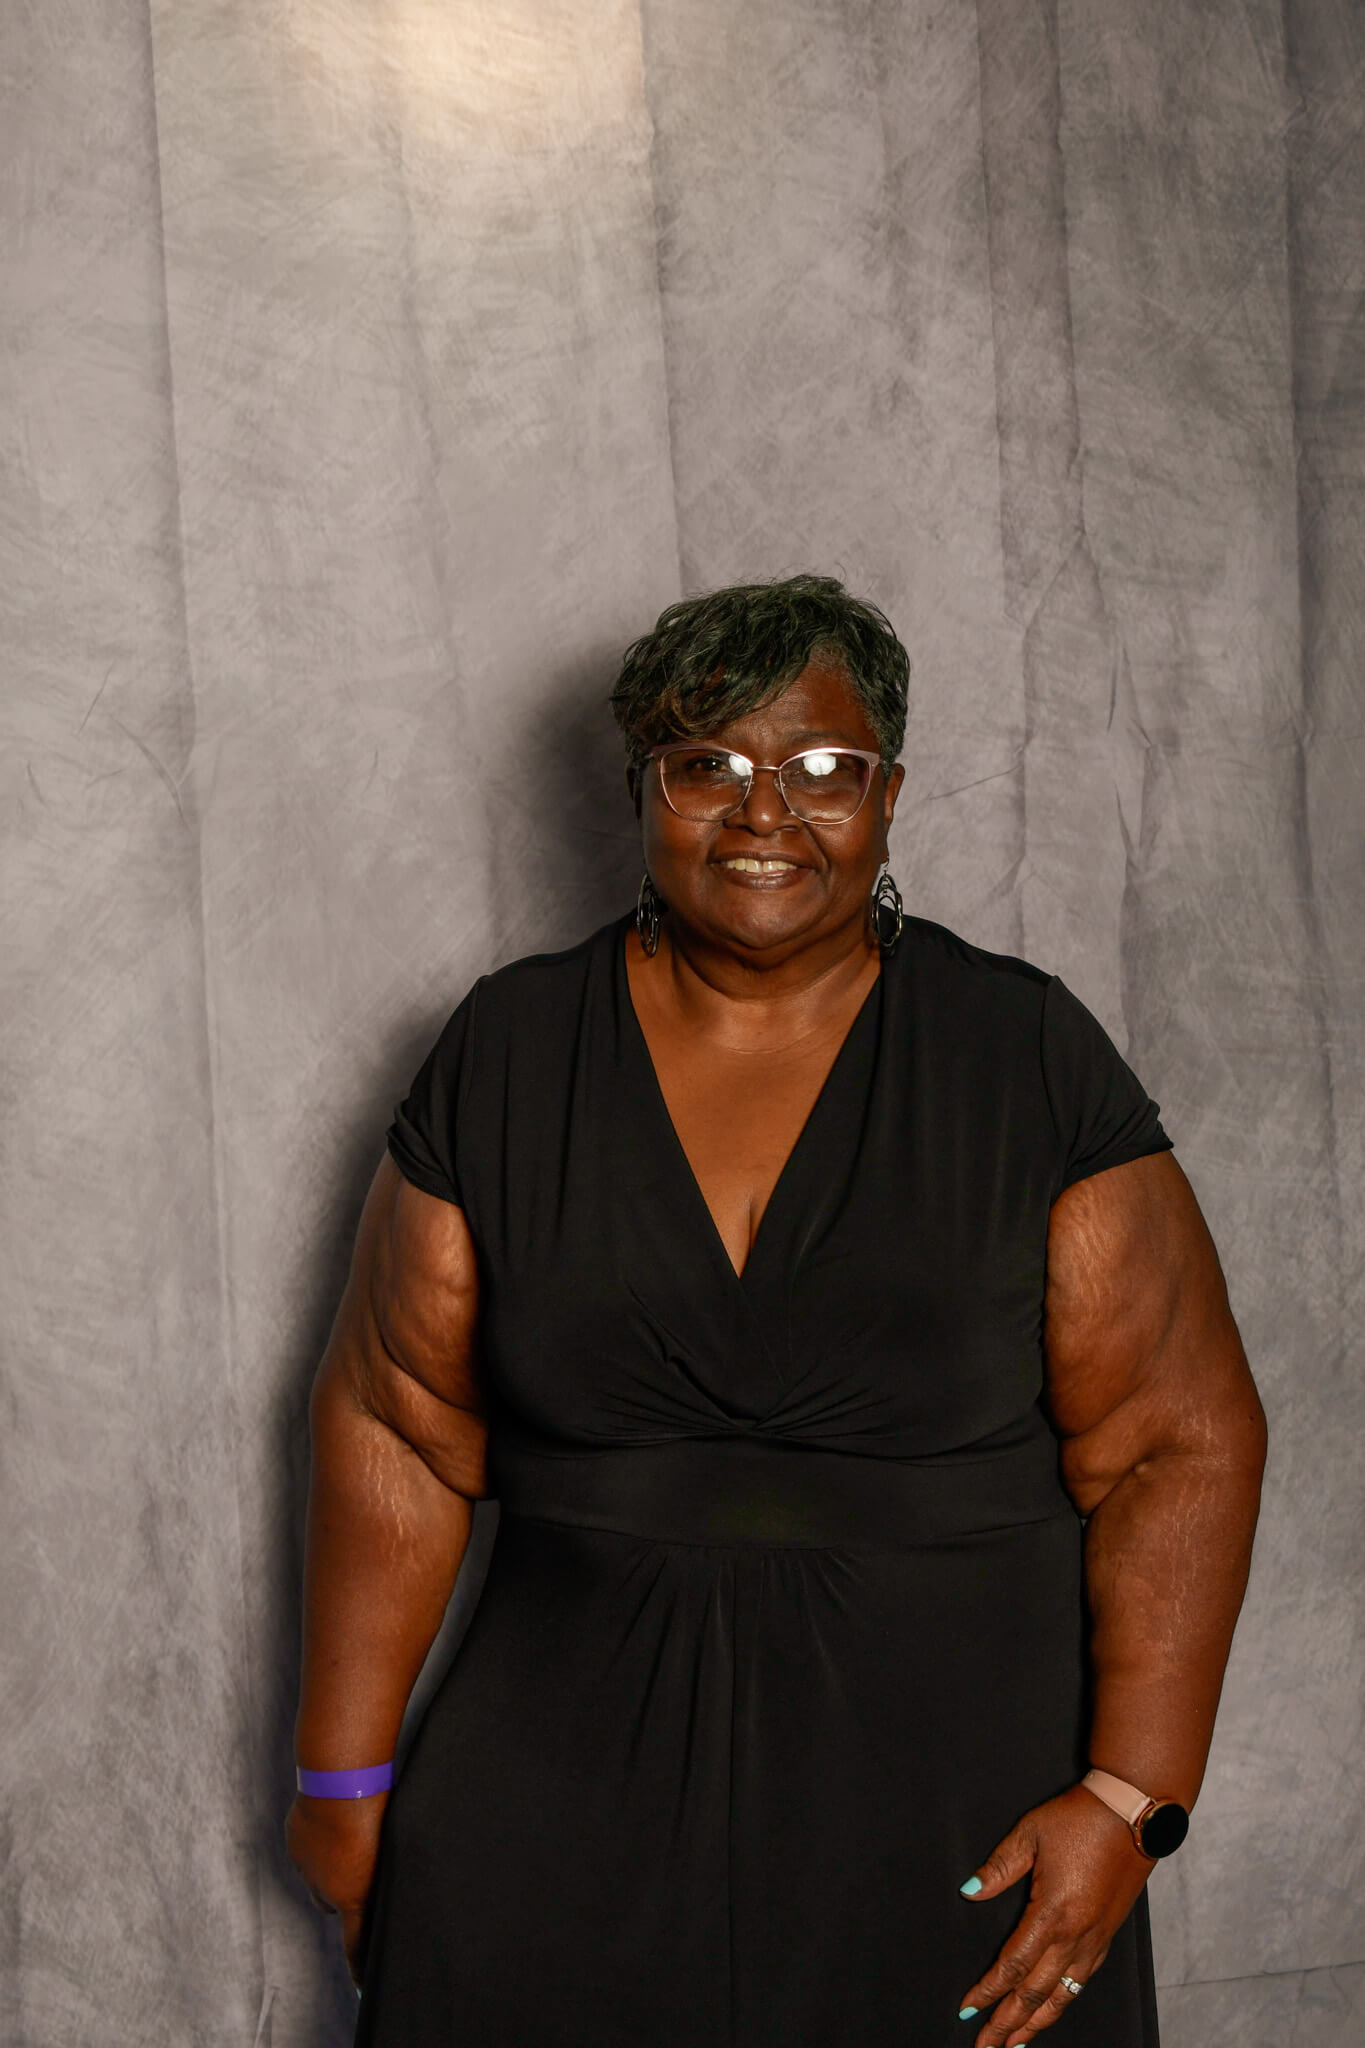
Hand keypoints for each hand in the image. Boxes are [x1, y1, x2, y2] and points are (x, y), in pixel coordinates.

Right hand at [285, 1792, 387, 1989]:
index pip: (356, 1944)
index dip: (359, 1968)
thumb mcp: (392, 1848)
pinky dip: (315, 1844)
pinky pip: (305, 1852)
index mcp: (354, 1895)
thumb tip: (376, 1880)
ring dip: (328, 1869)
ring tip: (346, 1838)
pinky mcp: (294, 1843)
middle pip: (333, 1905)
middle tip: (359, 1865)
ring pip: (317, 1879)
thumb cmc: (378, 1812)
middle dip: (344, 1894)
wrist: (341, 1781)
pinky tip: (331, 1819)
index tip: (360, 1988)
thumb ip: (380, 1875)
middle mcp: (325, 1889)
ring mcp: (305, 1867)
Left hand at [957, 1783, 1153, 2043]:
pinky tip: (1054, 2008)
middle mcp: (1075, 1935)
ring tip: (1015, 2044)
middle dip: (1007, 2023)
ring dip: (1036, 2023)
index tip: (968, 2008)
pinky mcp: (1108, 1934)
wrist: (1133, 1814)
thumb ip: (999, 1867)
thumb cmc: (1080, 1819)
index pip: (1013, 1966)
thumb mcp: (1029, 1834)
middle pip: (1035, 1993)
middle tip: (985, 2046)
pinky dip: (1064, 2002)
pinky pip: (1082, 1980)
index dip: (988, 1990)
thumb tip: (970, 1891)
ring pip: (1062, 1995)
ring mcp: (1095, 1938)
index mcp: (1052, 1913)